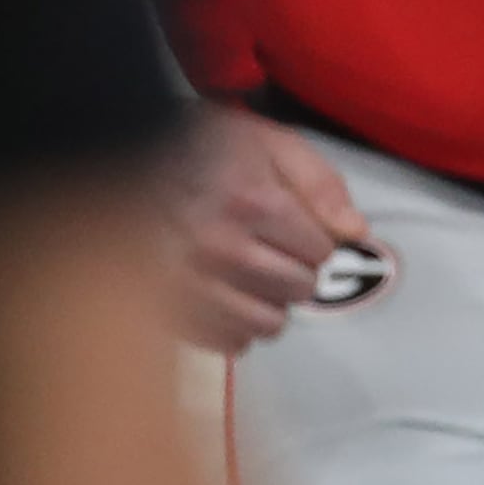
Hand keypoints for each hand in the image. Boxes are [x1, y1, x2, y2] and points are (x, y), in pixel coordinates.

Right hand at [174, 109, 364, 351]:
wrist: (127, 155)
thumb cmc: (207, 147)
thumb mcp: (273, 143)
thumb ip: (321, 185)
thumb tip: (356, 233)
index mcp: (252, 202)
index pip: (319, 250)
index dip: (317, 241)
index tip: (297, 230)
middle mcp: (219, 247)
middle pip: (295, 288)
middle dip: (298, 272)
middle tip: (275, 254)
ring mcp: (185, 282)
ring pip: (262, 322)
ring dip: (270, 305)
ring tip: (254, 280)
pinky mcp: (161, 307)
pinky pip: (221, 340)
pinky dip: (236, 329)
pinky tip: (229, 301)